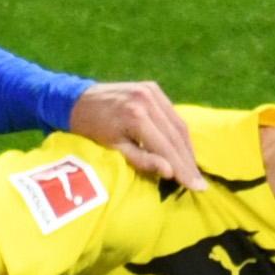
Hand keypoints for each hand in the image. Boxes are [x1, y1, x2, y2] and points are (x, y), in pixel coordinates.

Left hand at [64, 80, 205, 188]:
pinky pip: (171, 113)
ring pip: (178, 124)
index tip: (197, 187)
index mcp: (136, 116)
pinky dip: (179, 132)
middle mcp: (148, 100)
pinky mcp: (152, 87)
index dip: (183, 169)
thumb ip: (142, 160)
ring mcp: (151, 91)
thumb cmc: (90, 129)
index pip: (167, 147)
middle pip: (177, 135)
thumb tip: (169, 172)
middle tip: (200, 184)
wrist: (75, 99)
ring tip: (194, 170)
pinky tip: (183, 148)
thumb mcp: (113, 148)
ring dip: (187, 148)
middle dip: (189, 162)